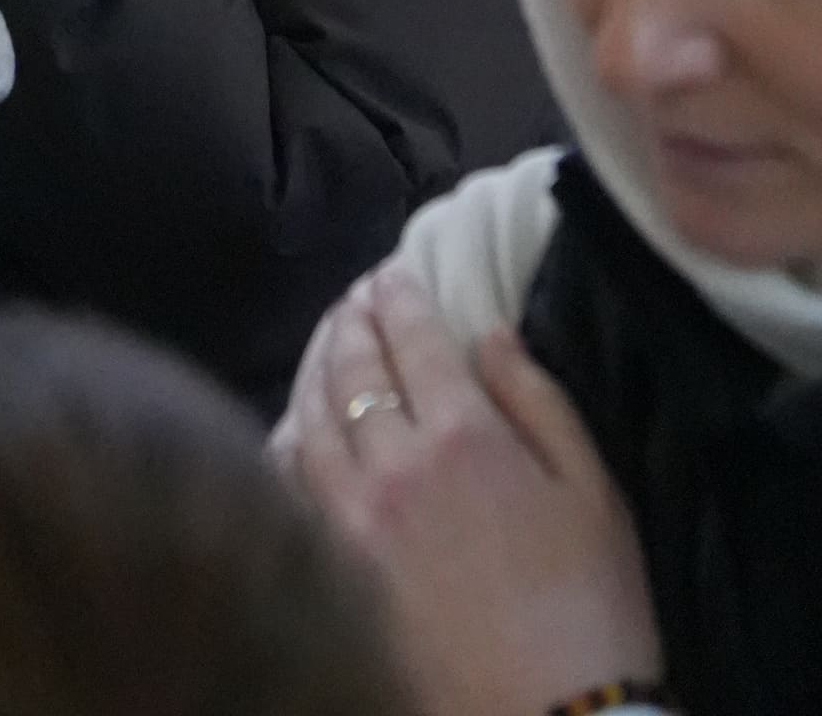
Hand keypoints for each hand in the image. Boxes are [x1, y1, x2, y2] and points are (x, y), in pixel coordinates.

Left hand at [283, 261, 660, 715]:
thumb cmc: (593, 608)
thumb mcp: (593, 493)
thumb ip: (538, 401)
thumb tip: (489, 333)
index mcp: (464, 435)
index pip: (413, 338)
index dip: (399, 297)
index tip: (392, 275)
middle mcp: (396, 463)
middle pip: (353, 368)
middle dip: (352, 321)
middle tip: (354, 300)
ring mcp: (356, 517)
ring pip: (313, 417)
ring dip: (316, 370)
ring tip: (325, 349)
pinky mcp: (337, 566)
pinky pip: (296, 485)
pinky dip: (290, 442)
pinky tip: (294, 429)